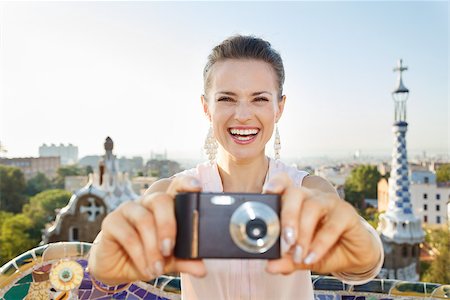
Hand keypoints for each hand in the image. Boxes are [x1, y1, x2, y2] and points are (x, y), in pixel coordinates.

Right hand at [87, 176, 206, 284]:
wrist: (115, 268)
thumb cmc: (146, 256)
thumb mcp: (168, 260)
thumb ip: (185, 260)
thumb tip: (202, 269)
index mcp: (164, 206)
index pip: (176, 187)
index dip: (186, 184)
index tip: (197, 187)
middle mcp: (146, 202)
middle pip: (161, 201)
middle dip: (168, 226)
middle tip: (169, 250)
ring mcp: (128, 209)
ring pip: (144, 220)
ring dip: (153, 248)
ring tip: (158, 268)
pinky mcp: (111, 221)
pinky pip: (128, 236)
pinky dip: (140, 256)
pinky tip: (146, 269)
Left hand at [263, 173, 380, 274]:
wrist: (353, 257)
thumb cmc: (323, 250)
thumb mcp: (301, 257)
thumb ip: (285, 260)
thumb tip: (269, 266)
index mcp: (295, 201)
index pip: (283, 183)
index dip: (276, 184)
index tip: (268, 192)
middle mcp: (311, 196)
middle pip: (294, 194)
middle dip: (287, 217)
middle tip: (285, 240)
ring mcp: (329, 202)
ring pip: (312, 208)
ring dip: (303, 233)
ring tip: (297, 254)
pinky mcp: (347, 213)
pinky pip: (332, 226)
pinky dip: (320, 244)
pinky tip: (312, 257)